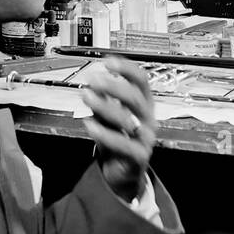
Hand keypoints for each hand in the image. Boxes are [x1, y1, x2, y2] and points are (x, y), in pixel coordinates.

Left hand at [80, 56, 154, 202]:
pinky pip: (123, 144)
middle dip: (113, 86)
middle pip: (135, 98)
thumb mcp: (109, 116)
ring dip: (104, 106)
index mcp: (144, 104)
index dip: (126, 70)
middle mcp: (147, 119)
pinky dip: (104, 133)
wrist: (123, 172)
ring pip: (128, 119)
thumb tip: (92, 83)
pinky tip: (89, 124)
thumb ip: (102, 100)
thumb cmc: (117, 139)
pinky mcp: (139, 156)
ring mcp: (145, 138)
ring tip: (86, 97)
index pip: (142, 81)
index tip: (108, 62)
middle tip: (93, 79)